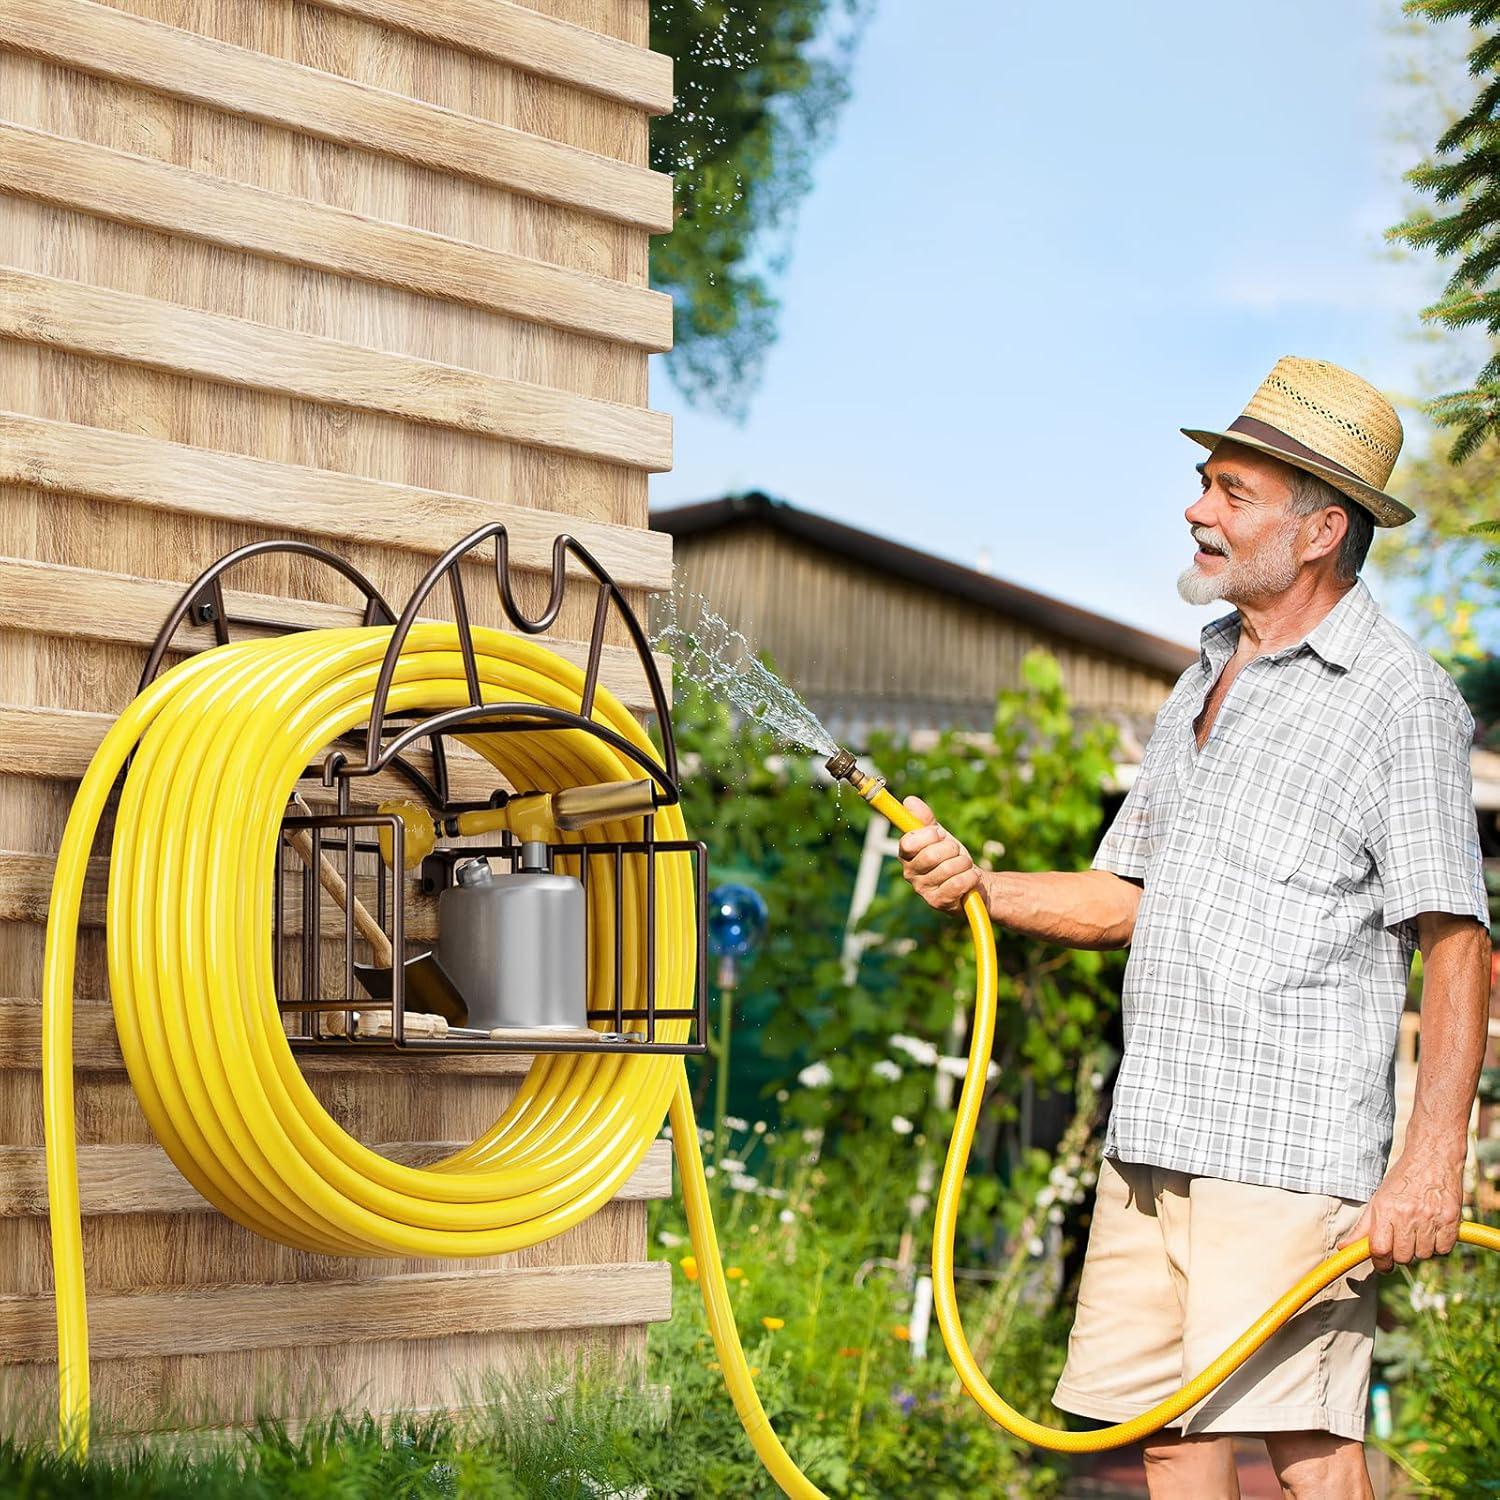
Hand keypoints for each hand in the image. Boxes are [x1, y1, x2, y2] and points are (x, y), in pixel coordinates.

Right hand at [895, 796, 981, 913]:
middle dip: (952, 849)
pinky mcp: (939, 903)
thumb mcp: (939, 836)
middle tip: (956, 852)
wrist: (971, 881)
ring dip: (964, 863)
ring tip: (964, 865)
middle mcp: (910, 874)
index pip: (908, 843)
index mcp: (906, 855)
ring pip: (948, 868)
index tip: (940, 834)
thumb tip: (909, 801)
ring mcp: (923, 890)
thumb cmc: (951, 856)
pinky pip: (958, 884)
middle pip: (931, 855)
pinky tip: (970, 877)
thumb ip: (924, 819)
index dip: (928, 835)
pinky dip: (970, 876)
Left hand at [1337, 1141, 1464, 1272]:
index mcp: (1386, 1209)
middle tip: (1401, 1240)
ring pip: (1424, 1256)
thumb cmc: (1402, 1180)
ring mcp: (1431, 1218)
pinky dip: (1438, 1246)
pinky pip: (1443, 1250)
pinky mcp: (1451, 1221)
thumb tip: (1343, 1247)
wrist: (1432, 1158)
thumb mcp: (1378, 1199)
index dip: (1380, 1262)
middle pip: (1403, 1257)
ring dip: (1420, 1249)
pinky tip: (1433, 1230)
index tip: (1382, 1264)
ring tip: (1418, 1230)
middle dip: (1400, 1254)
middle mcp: (1408, 1214)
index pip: (1380, 1248)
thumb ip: (1362, 1227)